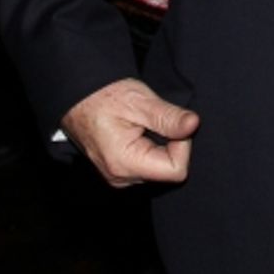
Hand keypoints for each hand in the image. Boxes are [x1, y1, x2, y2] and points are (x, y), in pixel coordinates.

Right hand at [60, 77, 199, 187]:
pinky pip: (148, 164)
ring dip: (160, 144)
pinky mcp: (120, 170)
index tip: (170, 122)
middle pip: (168, 169)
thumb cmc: (104, 96)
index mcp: (125, 164)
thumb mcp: (139, 101)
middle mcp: (121, 178)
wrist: (79, 96)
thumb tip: (194, 124)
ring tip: (143, 123)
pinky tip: (139, 130)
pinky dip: (151, 147)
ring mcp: (119, 176)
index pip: (175, 169)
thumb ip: (167, 117)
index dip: (182, 144)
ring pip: (159, 167)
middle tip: (154, 119)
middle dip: (171, 143)